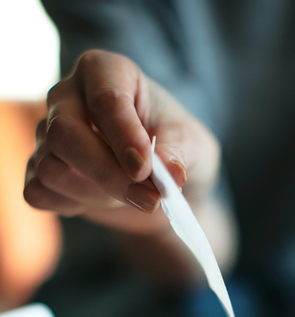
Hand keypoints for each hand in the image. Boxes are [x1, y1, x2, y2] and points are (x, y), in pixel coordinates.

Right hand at [24, 49, 220, 233]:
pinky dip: (71, 205)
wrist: (163, 185)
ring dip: (97, 194)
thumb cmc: (177, 149)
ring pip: (51, 168)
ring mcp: (48, 134)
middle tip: (150, 200)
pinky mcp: (41, 171)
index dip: (124, 137)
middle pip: (64, 134)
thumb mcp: (192, 145)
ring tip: (134, 197)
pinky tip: (102, 200)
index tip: (145, 170)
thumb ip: (179, 152)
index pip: (106, 99)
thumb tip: (170, 172)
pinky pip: (40, 192)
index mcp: (105, 72)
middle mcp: (68, 97)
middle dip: (107, 174)